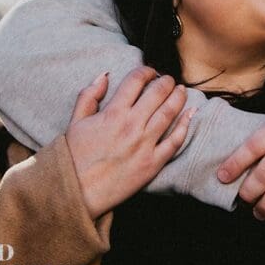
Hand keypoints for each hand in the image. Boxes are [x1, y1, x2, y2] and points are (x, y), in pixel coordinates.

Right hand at [67, 67, 194, 218]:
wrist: (76, 192)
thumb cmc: (73, 158)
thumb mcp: (75, 122)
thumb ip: (89, 96)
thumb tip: (104, 75)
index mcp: (112, 113)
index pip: (136, 80)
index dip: (146, 71)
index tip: (149, 72)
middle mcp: (131, 125)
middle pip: (157, 93)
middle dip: (166, 81)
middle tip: (168, 79)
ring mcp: (144, 145)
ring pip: (169, 113)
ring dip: (178, 97)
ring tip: (181, 90)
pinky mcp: (153, 164)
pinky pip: (175, 141)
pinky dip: (185, 125)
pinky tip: (190, 114)